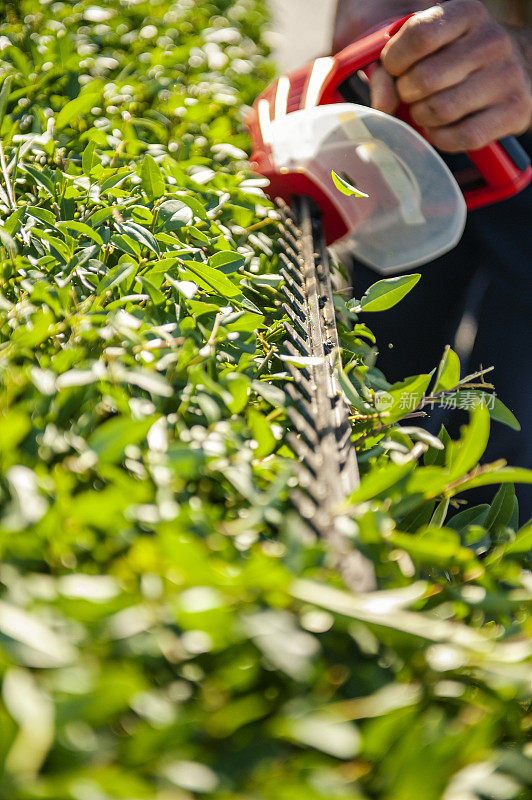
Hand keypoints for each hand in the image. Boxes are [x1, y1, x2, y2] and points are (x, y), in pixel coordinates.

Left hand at [371, 0, 531, 151]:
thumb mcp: (428, 46)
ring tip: (427, 110)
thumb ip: (391, 67)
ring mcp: (506, 77)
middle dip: (407, 93)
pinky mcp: (513, 111)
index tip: (395, 69)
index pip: (419, 35)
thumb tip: (380, 105)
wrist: (519, 70)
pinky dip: (441, 138)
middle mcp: (491, 42)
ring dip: (422, 118)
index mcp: (467, 13)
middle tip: (412, 95)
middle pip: (425, 79)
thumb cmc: (458, 59)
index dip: (395, 60)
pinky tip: (442, 128)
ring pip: (440, 110)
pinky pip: (461, 136)